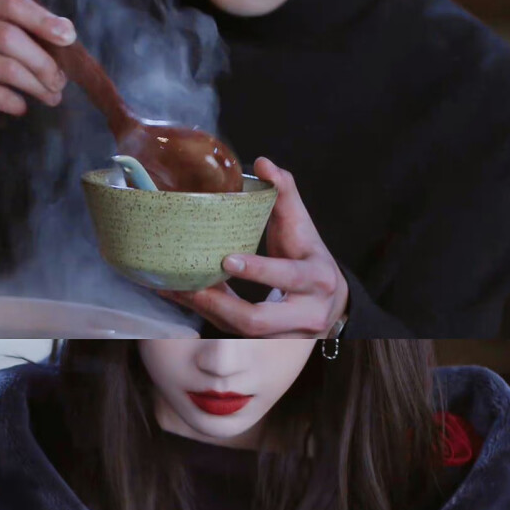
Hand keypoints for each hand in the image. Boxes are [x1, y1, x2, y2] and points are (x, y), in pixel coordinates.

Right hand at [0, 0, 75, 134]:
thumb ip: (15, 24)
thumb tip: (65, 32)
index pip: (11, 3)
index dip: (44, 19)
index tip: (68, 37)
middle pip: (10, 36)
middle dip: (43, 61)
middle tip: (60, 80)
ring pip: (6, 68)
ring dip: (36, 85)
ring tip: (51, 95)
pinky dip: (15, 102)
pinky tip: (22, 106)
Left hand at [181, 160, 347, 340]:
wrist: (330, 301)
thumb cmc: (308, 254)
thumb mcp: (302, 224)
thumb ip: (284, 191)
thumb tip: (262, 162)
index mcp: (318, 279)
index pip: (288, 277)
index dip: (259, 271)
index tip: (226, 259)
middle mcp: (308, 315)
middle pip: (259, 321)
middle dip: (222, 305)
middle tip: (191, 286)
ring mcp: (288, 338)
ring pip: (242, 333)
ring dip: (208, 312)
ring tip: (179, 290)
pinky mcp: (268, 347)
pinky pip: (234, 336)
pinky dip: (208, 316)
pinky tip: (184, 298)